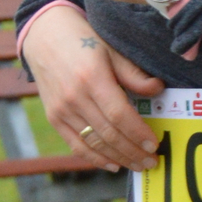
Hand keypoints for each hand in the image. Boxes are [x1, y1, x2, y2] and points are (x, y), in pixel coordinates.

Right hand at [20, 1, 161, 169]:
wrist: (44, 36)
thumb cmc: (83, 40)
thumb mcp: (111, 50)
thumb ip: (133, 73)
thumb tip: (158, 90)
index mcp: (91, 77)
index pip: (119, 115)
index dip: (138, 133)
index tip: (154, 145)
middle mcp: (74, 97)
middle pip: (109, 134)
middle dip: (133, 151)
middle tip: (151, 161)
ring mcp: (61, 110)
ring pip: (94, 144)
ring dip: (119, 158)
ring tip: (137, 165)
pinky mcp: (54, 118)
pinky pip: (76, 145)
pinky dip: (96, 158)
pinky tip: (113, 164)